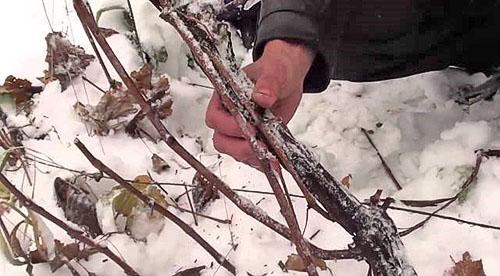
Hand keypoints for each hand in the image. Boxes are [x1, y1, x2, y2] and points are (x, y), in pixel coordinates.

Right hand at [205, 39, 314, 167]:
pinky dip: (261, 162)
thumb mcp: (274, 72)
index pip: (215, 118)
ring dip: (251, 156)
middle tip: (260, 146)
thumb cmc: (275, 70)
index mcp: (224, 97)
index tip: (250, 127)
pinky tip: (273, 162)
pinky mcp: (254, 140)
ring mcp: (240, 131)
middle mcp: (228, 116)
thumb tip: (261, 97)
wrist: (288, 78)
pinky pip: (252, 157)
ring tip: (270, 156)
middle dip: (239, 147)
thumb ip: (267, 83)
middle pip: (221, 140)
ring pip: (234, 152)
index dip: (229, 126)